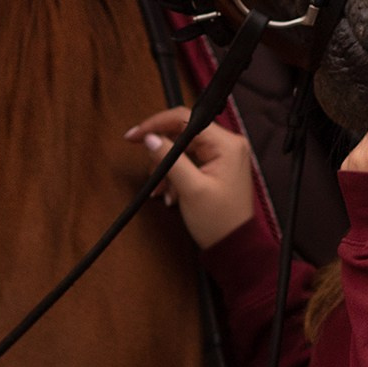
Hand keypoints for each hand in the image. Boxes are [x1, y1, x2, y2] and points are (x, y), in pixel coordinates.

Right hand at [123, 108, 255, 250]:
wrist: (233, 246)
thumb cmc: (218, 221)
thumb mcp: (190, 189)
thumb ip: (170, 159)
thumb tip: (150, 138)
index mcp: (226, 144)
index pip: (185, 119)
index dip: (156, 124)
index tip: (134, 136)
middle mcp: (227, 144)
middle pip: (182, 134)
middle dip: (162, 155)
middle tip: (152, 174)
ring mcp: (222, 155)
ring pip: (182, 149)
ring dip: (167, 169)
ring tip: (163, 191)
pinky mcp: (217, 166)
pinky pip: (189, 161)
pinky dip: (175, 175)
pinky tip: (171, 194)